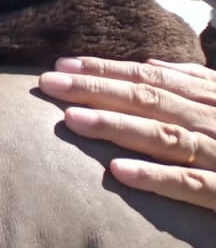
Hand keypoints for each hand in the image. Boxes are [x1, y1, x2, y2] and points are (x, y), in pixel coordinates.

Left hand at [39, 57, 215, 211]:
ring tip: (71, 118)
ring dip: (116, 125)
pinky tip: (117, 171)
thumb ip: (195, 86)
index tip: (61, 66)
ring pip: (164, 137)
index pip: (152, 80)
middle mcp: (214, 122)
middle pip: (150, 101)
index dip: (106, 71)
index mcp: (211, 101)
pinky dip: (155, 176)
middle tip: (48, 83)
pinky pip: (191, 184)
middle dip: (96, 89)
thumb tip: (151, 63)